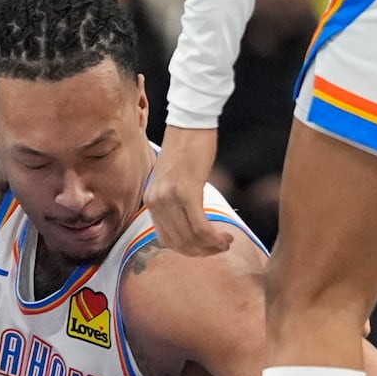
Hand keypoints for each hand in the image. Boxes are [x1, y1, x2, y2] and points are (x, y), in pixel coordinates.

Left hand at [145, 126, 230, 255]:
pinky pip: (200, 227)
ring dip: (211, 246)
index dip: (188, 250)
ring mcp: (169, 198)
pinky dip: (214, 237)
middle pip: (179, 244)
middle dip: (202, 252)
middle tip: (221, 248)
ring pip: (191, 238)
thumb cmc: (186, 148)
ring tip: (226, 242)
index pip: (165, 240)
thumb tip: (191, 224)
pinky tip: (225, 236)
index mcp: (151, 200)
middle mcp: (156, 202)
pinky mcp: (186, 192)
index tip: (205, 248)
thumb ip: (175, 202)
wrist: (189, 123)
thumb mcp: (174, 179)